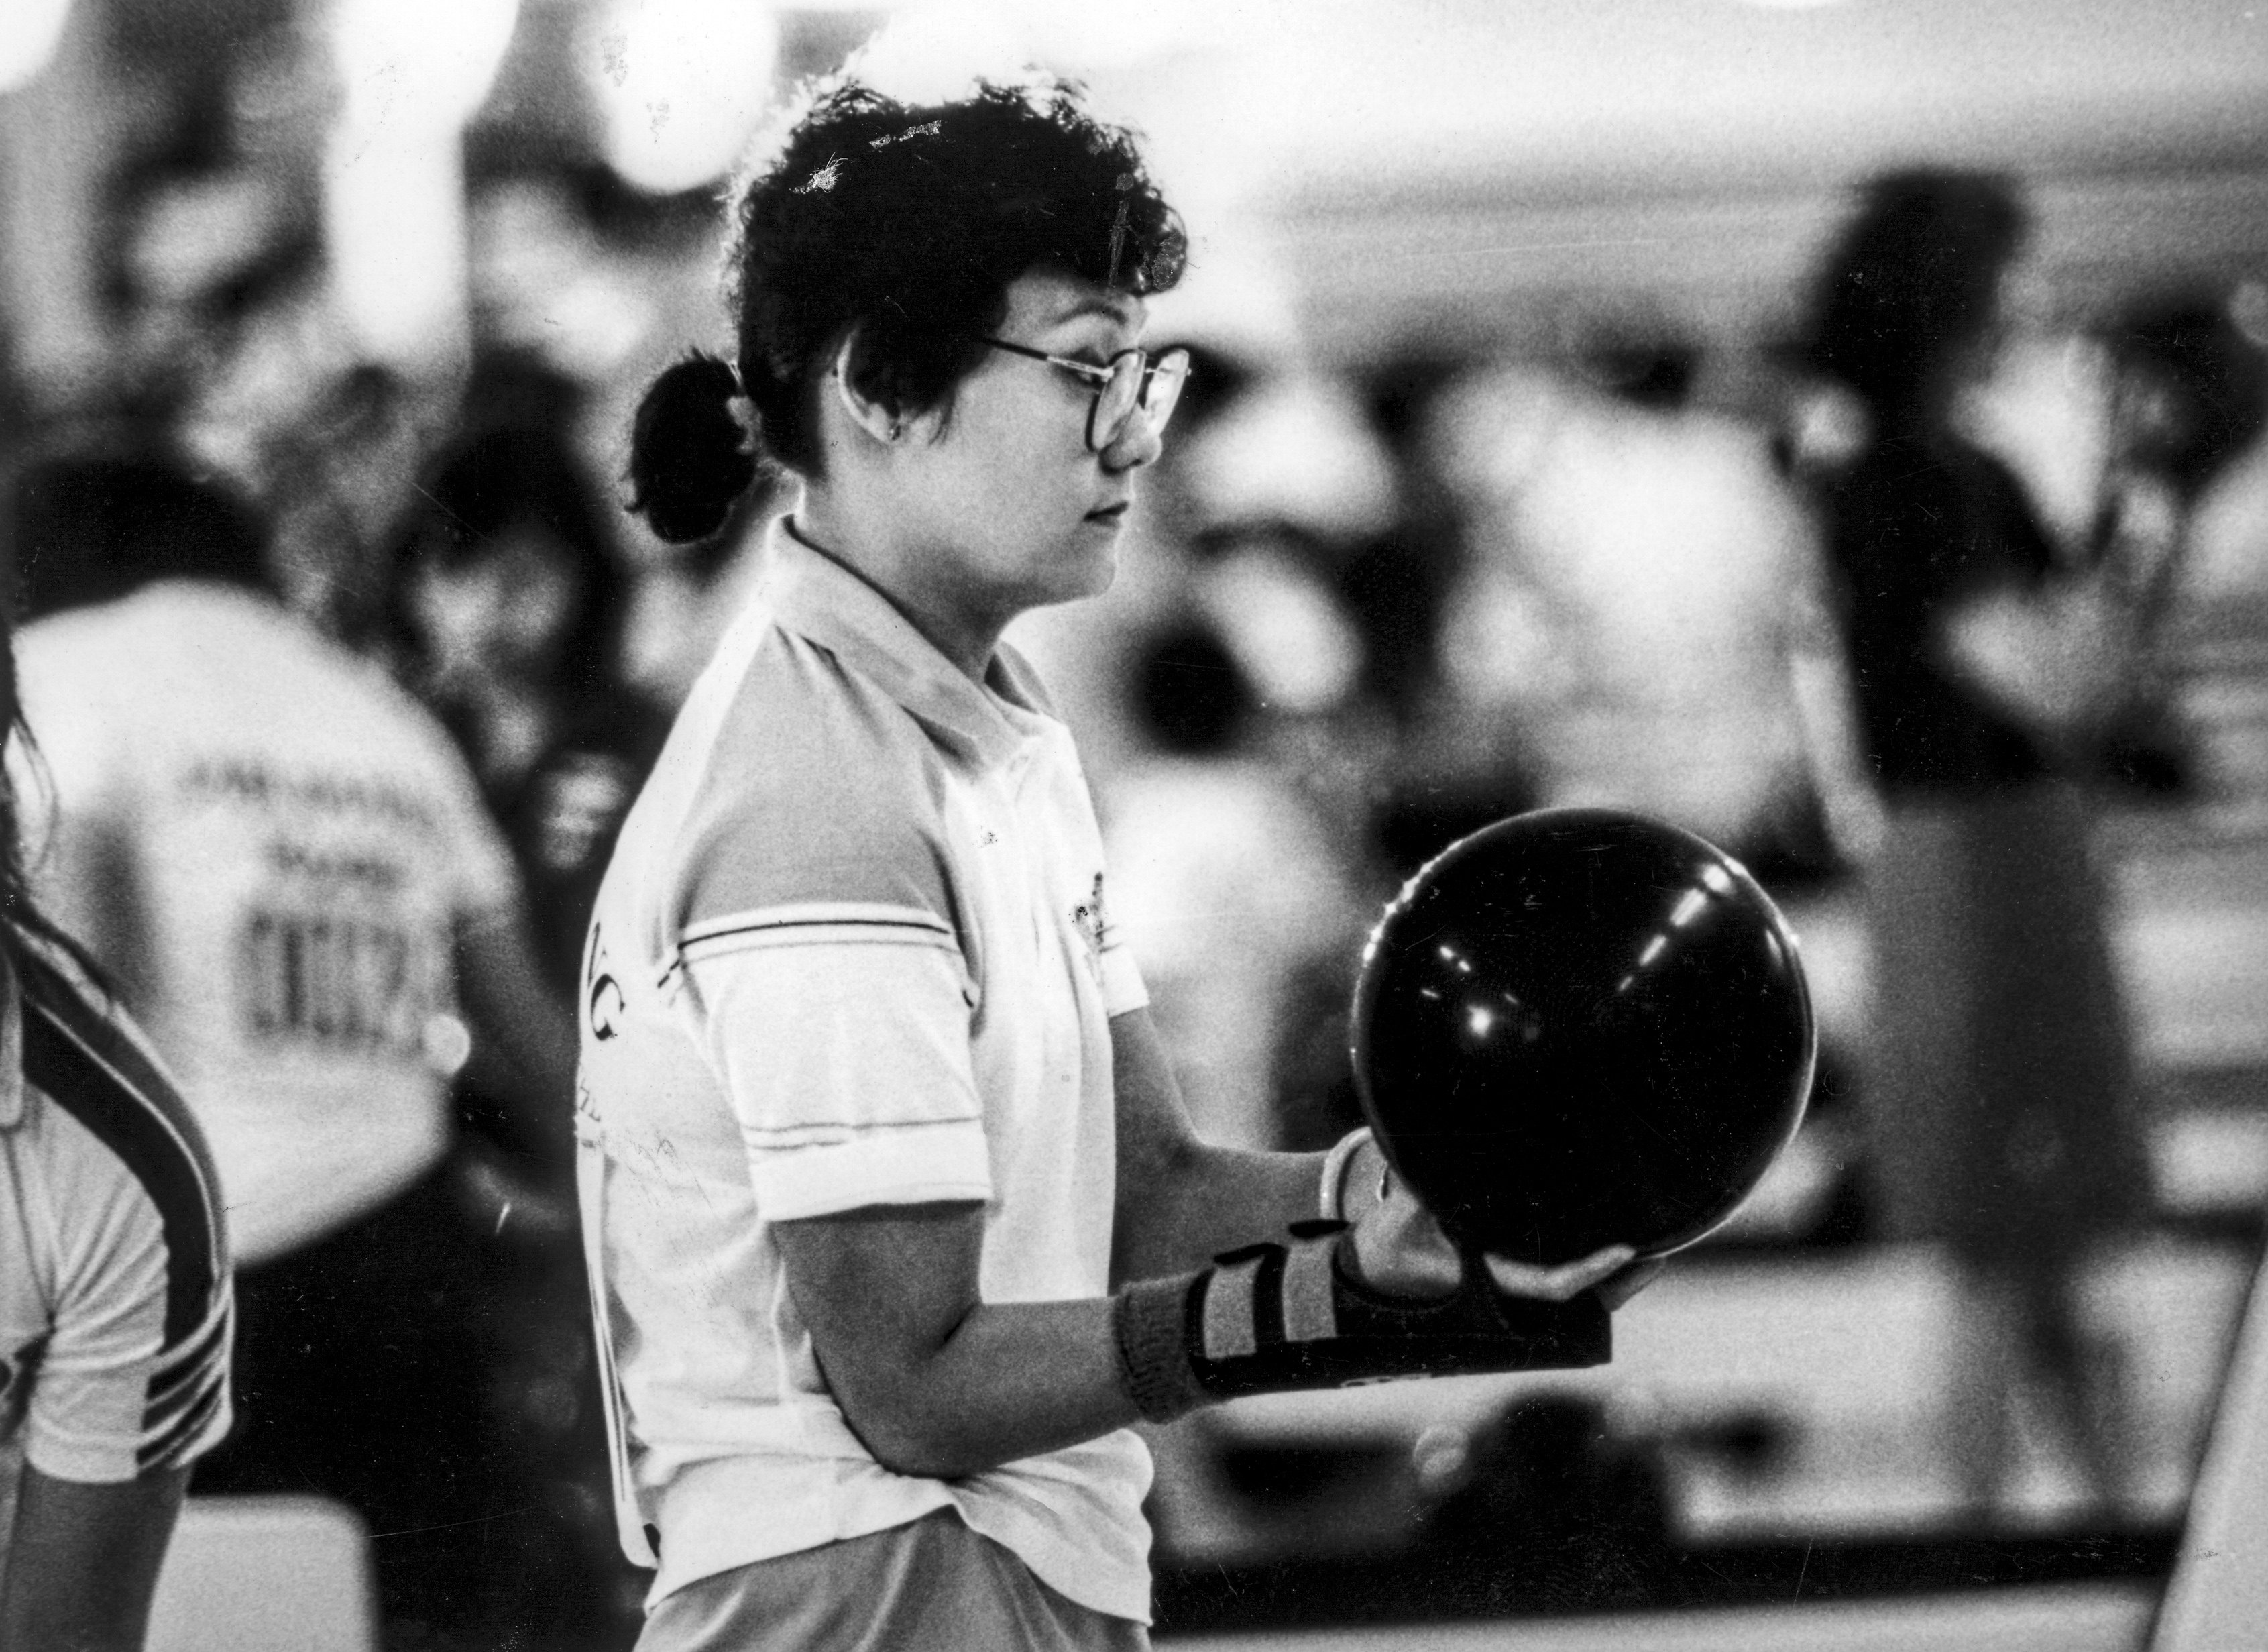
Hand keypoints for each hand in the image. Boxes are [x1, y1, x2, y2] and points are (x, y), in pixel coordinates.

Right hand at [1347, 1157, 1660, 1308]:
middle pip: (1585, 1296)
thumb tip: (1428, 1157)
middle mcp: (1515, 1284)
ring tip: (1660, 1238)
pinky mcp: (1517, 1261)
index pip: (1553, 1283)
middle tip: (1666, 1247)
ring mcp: (1519, 1274)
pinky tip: (1621, 1230)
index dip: (1591, 1271)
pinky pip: (1567, 1265)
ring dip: (1620, 1270)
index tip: (1625, 1249)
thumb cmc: (1391, 1246)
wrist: (1378, 1267)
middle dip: (1625, 1278)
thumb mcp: (1399, 1222)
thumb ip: (1417, 1196)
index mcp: (1493, 1280)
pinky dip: (1596, 1253)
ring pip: (1584, 1286)